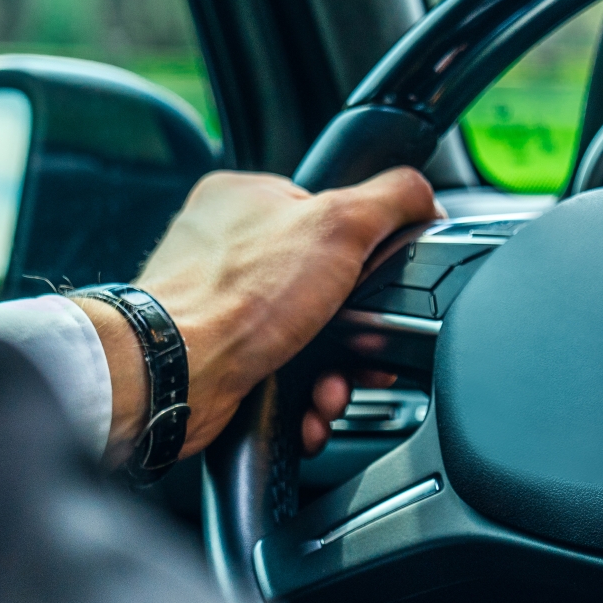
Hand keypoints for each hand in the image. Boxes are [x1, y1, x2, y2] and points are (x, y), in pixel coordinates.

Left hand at [71, 166, 437, 460]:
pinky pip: (282, 374)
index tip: (380, 286)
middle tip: (364, 351)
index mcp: (246, 198)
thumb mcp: (339, 225)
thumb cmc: (235, 299)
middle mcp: (226, 248)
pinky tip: (309, 406)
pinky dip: (304, 396)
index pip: (328, 214)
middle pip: (324, 287)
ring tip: (331, 389)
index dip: (364, 256)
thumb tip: (425, 195)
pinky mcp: (219, 356)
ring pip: (307, 338)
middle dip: (354, 333)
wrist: (176, 377)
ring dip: (334, 372)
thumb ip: (391, 200)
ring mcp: (218, 304)